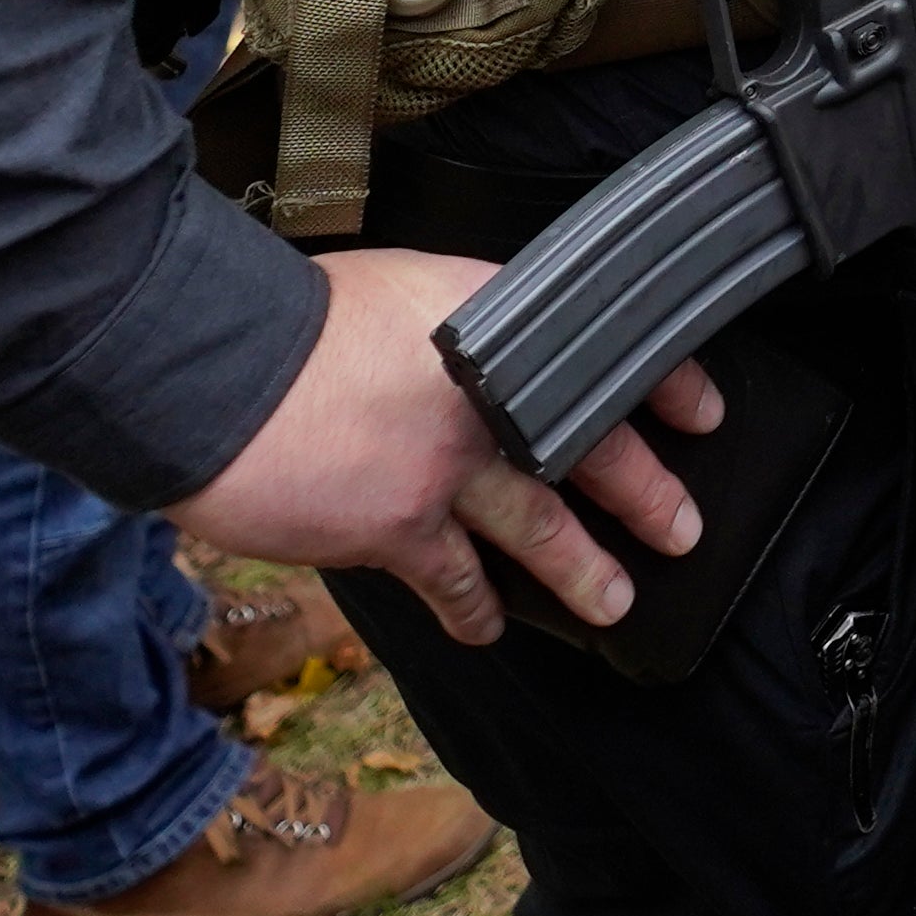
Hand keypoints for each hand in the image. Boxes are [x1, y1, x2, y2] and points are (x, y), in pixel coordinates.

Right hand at [167, 248, 723, 645]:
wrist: (214, 366)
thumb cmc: (285, 320)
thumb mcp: (399, 287)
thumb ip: (450, 331)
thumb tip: (471, 359)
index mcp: (490, 322)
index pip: (604, 349)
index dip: (663, 383)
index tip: (701, 411)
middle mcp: (486, 396)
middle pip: (591, 447)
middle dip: (645, 493)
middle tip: (681, 528)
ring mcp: (448, 468)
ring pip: (540, 529)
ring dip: (580, 572)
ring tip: (614, 602)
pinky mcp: (398, 528)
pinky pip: (453, 581)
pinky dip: (472, 609)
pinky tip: (485, 628)